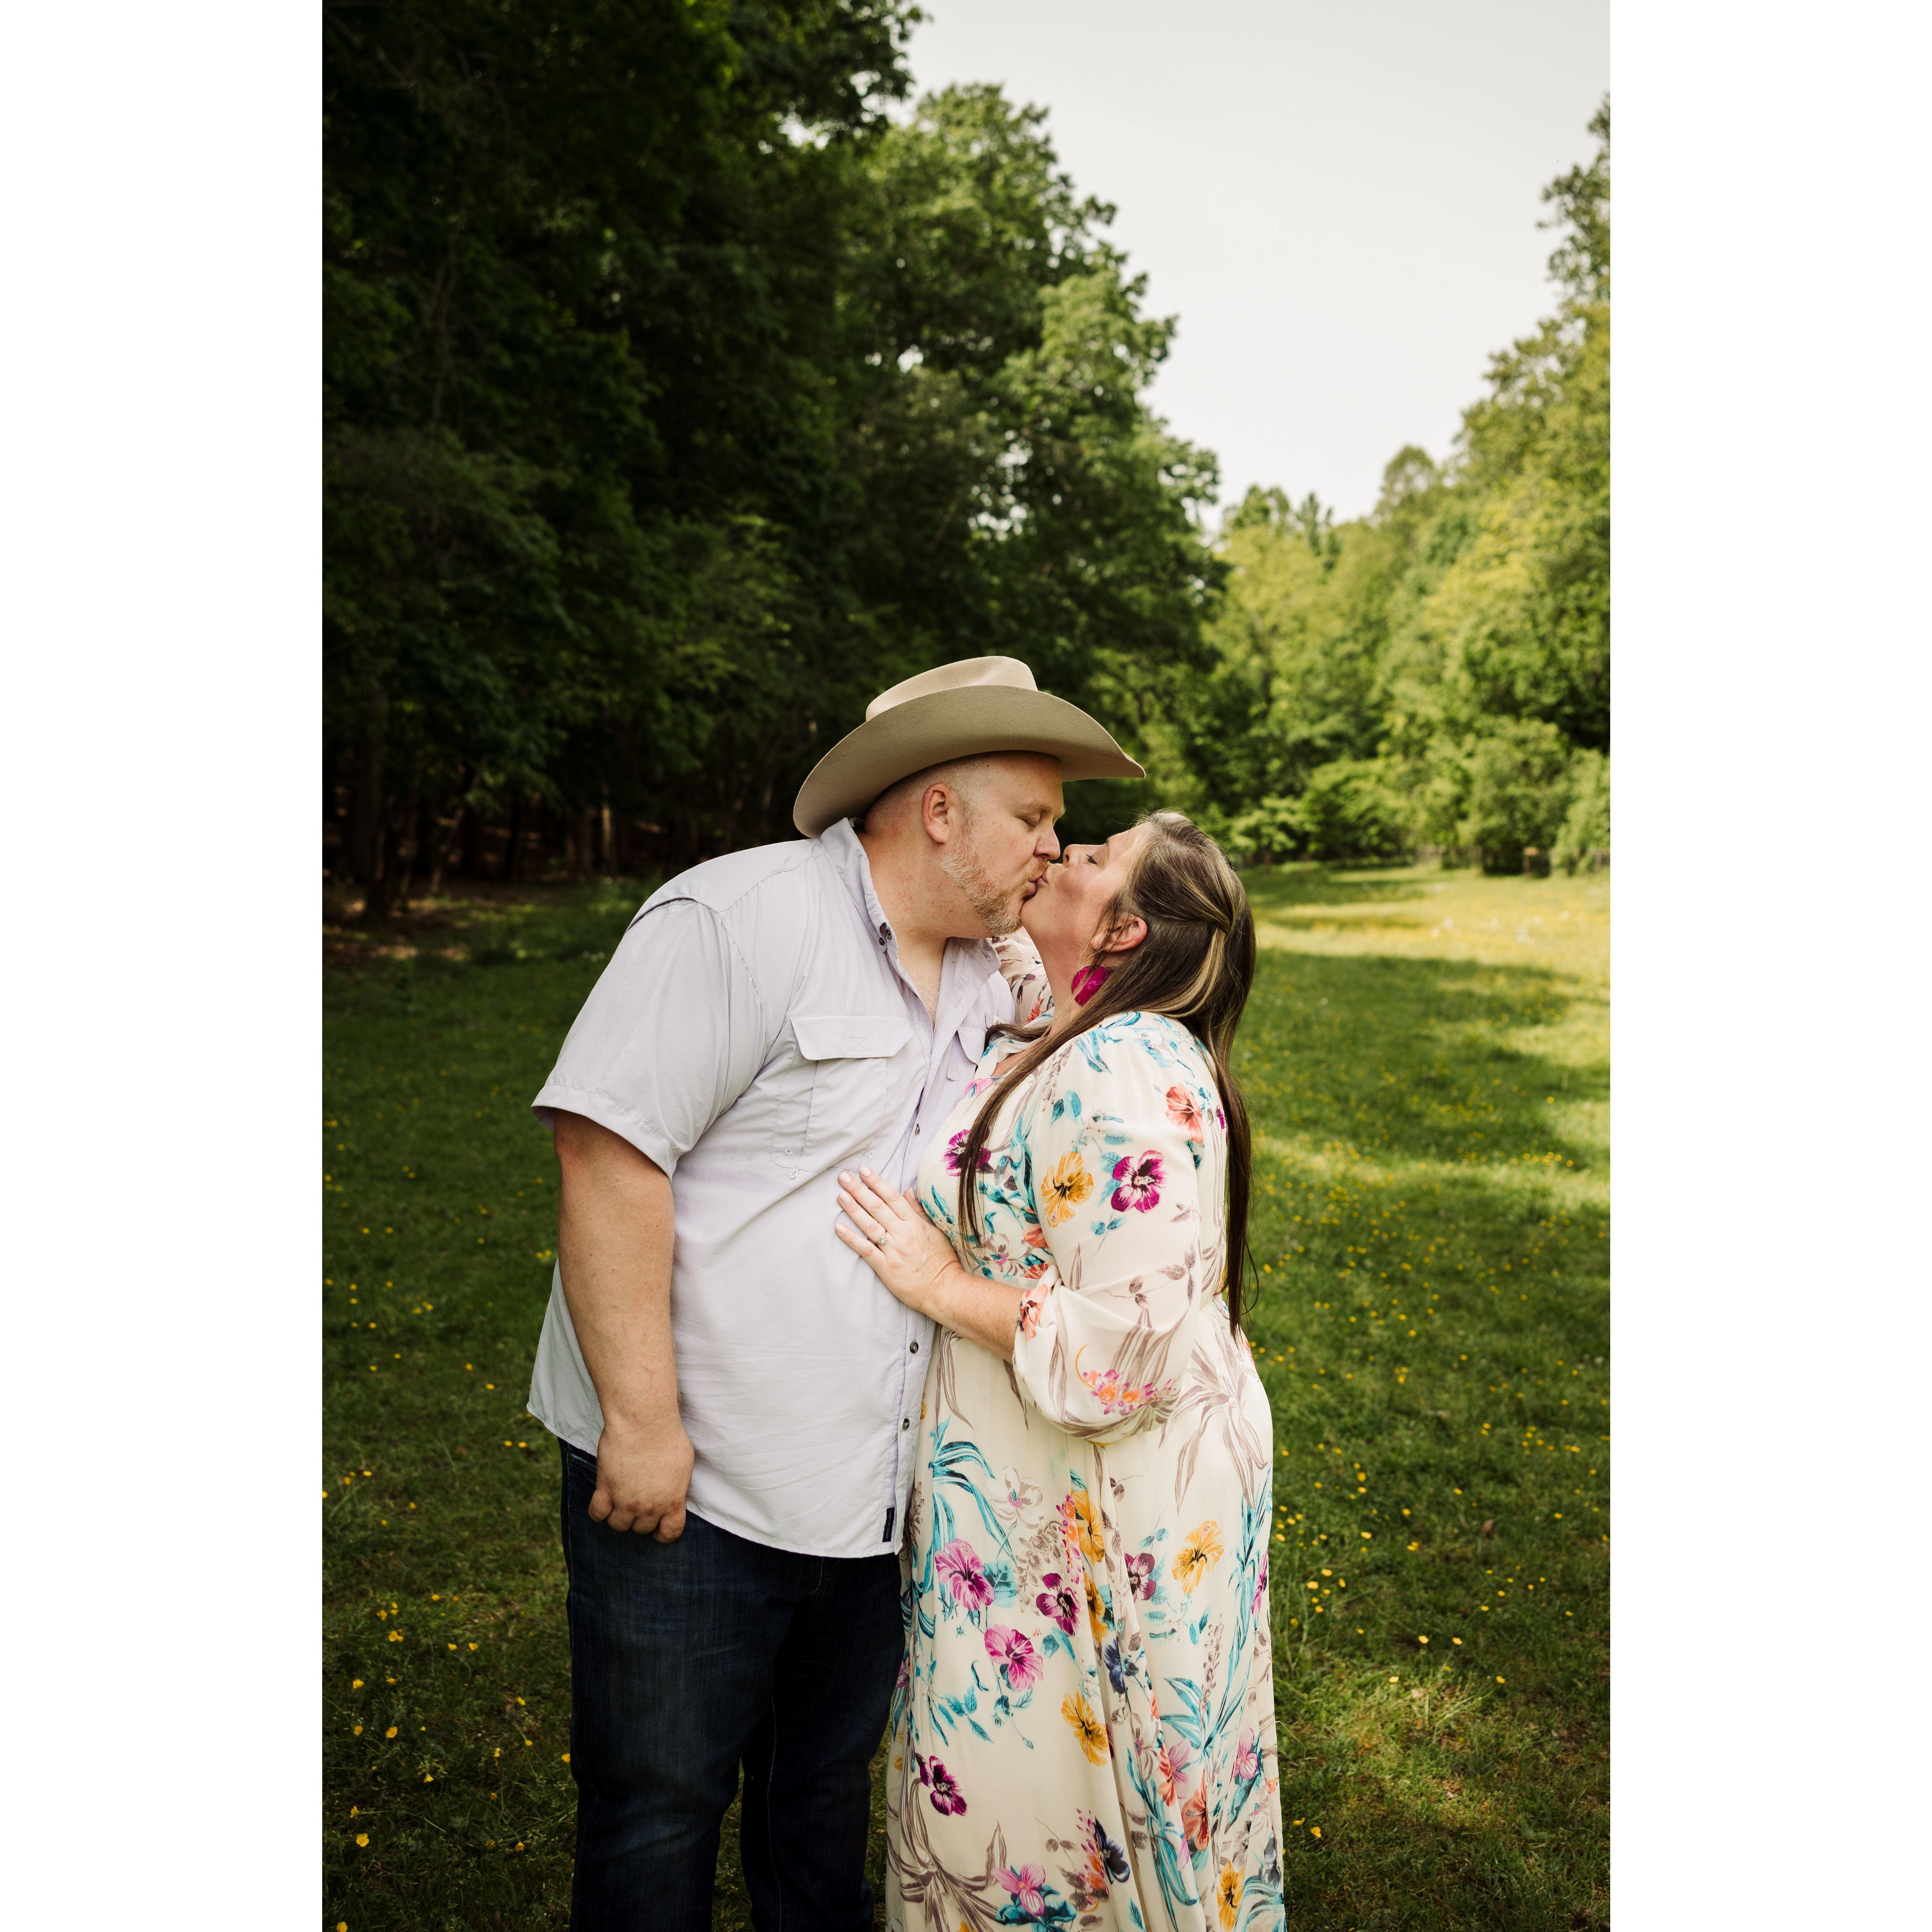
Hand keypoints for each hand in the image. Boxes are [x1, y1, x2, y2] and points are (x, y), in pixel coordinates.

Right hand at [587, 1414, 694, 1539]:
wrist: (644, 1423)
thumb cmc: (667, 1437)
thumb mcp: (684, 1465)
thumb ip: (676, 1487)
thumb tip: (671, 1494)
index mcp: (672, 1501)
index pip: (670, 1533)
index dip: (663, 1532)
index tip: (658, 1527)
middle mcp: (649, 1506)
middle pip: (641, 1528)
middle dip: (640, 1518)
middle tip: (638, 1501)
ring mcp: (626, 1500)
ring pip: (618, 1525)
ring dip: (619, 1516)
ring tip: (620, 1500)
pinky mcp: (606, 1490)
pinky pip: (597, 1514)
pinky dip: (599, 1511)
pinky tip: (603, 1500)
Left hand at [836, 1167, 962, 1318]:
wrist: (944, 1289)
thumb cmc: (942, 1261)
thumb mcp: (935, 1232)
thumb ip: (919, 1211)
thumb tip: (908, 1190)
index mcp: (915, 1224)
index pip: (892, 1197)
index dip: (877, 1183)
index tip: (864, 1171)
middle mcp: (903, 1233)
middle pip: (877, 1207)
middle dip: (859, 1190)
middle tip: (844, 1177)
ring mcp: (893, 1250)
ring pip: (869, 1225)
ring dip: (853, 1209)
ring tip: (840, 1196)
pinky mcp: (885, 1267)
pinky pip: (865, 1250)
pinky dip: (851, 1238)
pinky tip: (839, 1228)